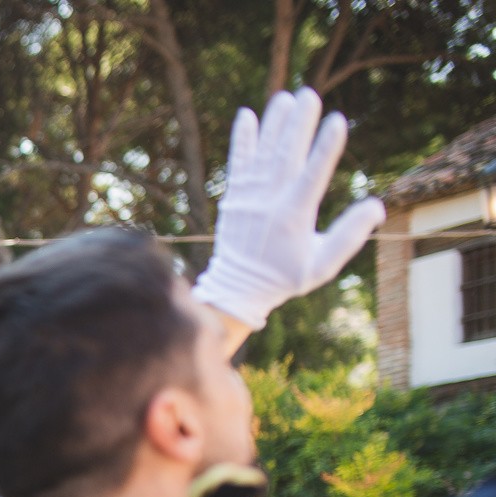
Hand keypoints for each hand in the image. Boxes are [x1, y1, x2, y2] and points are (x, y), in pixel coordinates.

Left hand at [191, 88, 385, 329]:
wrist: (236, 289)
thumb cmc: (284, 278)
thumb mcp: (323, 266)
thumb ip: (349, 236)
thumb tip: (376, 206)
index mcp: (294, 217)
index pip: (313, 176)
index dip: (325, 148)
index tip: (337, 120)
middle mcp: (269, 203)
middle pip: (286, 157)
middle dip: (298, 125)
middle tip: (309, 94)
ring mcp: (249, 198)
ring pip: (263, 155)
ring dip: (274, 125)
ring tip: (284, 96)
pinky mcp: (234, 197)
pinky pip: (238, 163)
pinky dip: (242, 140)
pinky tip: (247, 115)